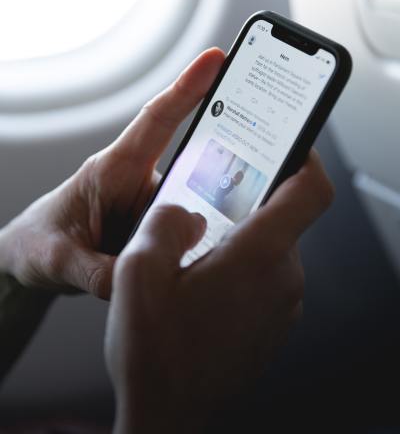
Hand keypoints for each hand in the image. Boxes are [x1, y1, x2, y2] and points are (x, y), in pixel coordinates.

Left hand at [0, 48, 224, 298]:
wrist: (32, 259)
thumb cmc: (39, 241)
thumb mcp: (58, 259)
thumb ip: (95, 271)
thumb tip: (141, 279)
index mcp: (113, 169)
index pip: (157, 120)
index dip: (187, 87)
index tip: (217, 58)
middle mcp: (138, 181)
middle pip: (194, 161)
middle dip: (228, 159)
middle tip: (268, 165)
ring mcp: (150, 204)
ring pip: (195, 203)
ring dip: (211, 219)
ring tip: (227, 244)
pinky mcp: (156, 226)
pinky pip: (186, 229)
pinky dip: (199, 243)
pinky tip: (205, 263)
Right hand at [105, 150, 333, 432]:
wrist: (164, 415)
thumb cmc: (155, 354)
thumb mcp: (138, 272)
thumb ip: (164, 221)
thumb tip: (184, 210)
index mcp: (258, 258)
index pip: (311, 191)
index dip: (306, 157)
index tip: (289, 143)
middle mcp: (282, 279)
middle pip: (282, 217)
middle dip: (245, 202)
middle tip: (205, 204)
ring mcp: (282, 305)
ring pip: (270, 247)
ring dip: (237, 238)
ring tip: (194, 254)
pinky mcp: (274, 322)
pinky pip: (265, 276)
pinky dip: (240, 266)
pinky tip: (201, 283)